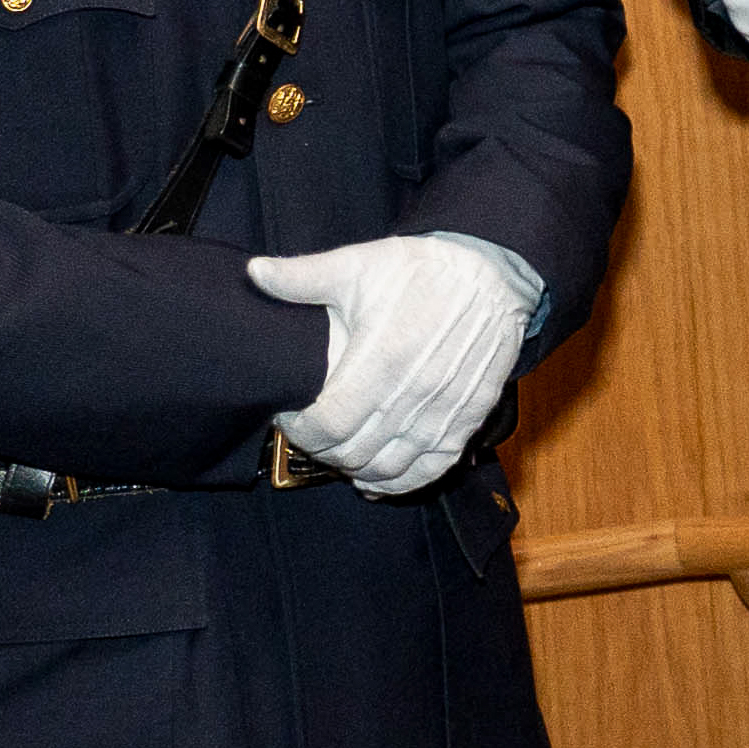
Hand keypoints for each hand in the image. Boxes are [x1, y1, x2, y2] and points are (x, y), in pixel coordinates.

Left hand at [248, 237, 542, 496]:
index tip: (290, 419)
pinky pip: (432, 469)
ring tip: (340, 452)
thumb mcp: (359, 264)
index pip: (330, 424)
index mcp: (382, 359)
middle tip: (311, 435)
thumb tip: (255, 273)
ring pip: (389, 467)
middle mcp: (415, 393)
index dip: (302, 432)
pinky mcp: (468, 419)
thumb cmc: (421, 271)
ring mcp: (445, 411)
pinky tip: (377, 480)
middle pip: (354, 452)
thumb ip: (304, 277)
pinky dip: (401, 483)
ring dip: (357, 469)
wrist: (493, 275)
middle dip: (323, 451)